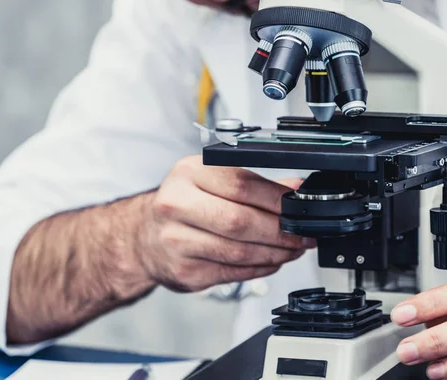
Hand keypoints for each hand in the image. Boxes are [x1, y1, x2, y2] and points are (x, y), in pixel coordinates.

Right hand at [137, 155, 314, 292]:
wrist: (144, 236)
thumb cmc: (183, 204)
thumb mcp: (211, 180)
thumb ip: (255, 185)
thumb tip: (298, 190)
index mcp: (189, 173)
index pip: (242, 184)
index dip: (278, 200)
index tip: (299, 208)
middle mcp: (176, 204)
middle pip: (241, 221)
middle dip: (280, 231)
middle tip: (302, 235)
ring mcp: (176, 241)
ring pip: (239, 251)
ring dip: (275, 253)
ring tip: (293, 249)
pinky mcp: (184, 271)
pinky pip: (233, 272)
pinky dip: (260, 268)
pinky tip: (272, 261)